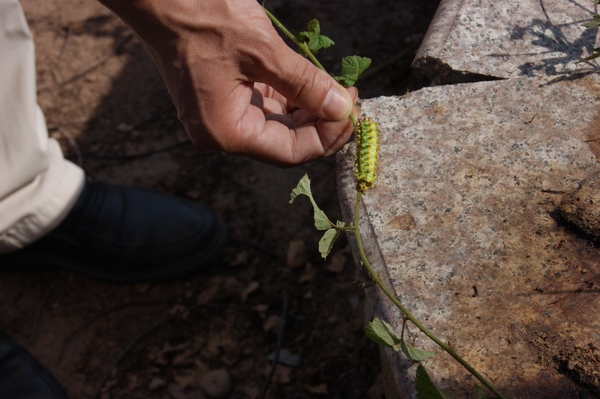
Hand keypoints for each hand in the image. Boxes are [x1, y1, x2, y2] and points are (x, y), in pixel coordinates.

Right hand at [99, 0, 358, 165]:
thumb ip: (306, 85)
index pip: (290, 152)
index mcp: (227, 132)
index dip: (327, 136)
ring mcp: (222, 116)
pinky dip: (291, 97)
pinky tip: (310, 81)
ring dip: (308, 110)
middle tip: (349, 97)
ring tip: (335, 87)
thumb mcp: (263, 51)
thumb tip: (343, 109)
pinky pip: (266, 106)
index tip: (353, 111)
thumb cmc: (204, 17)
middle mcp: (222, 133)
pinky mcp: (224, 97)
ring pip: (278, 125)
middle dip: (320, 123)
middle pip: (285, 142)